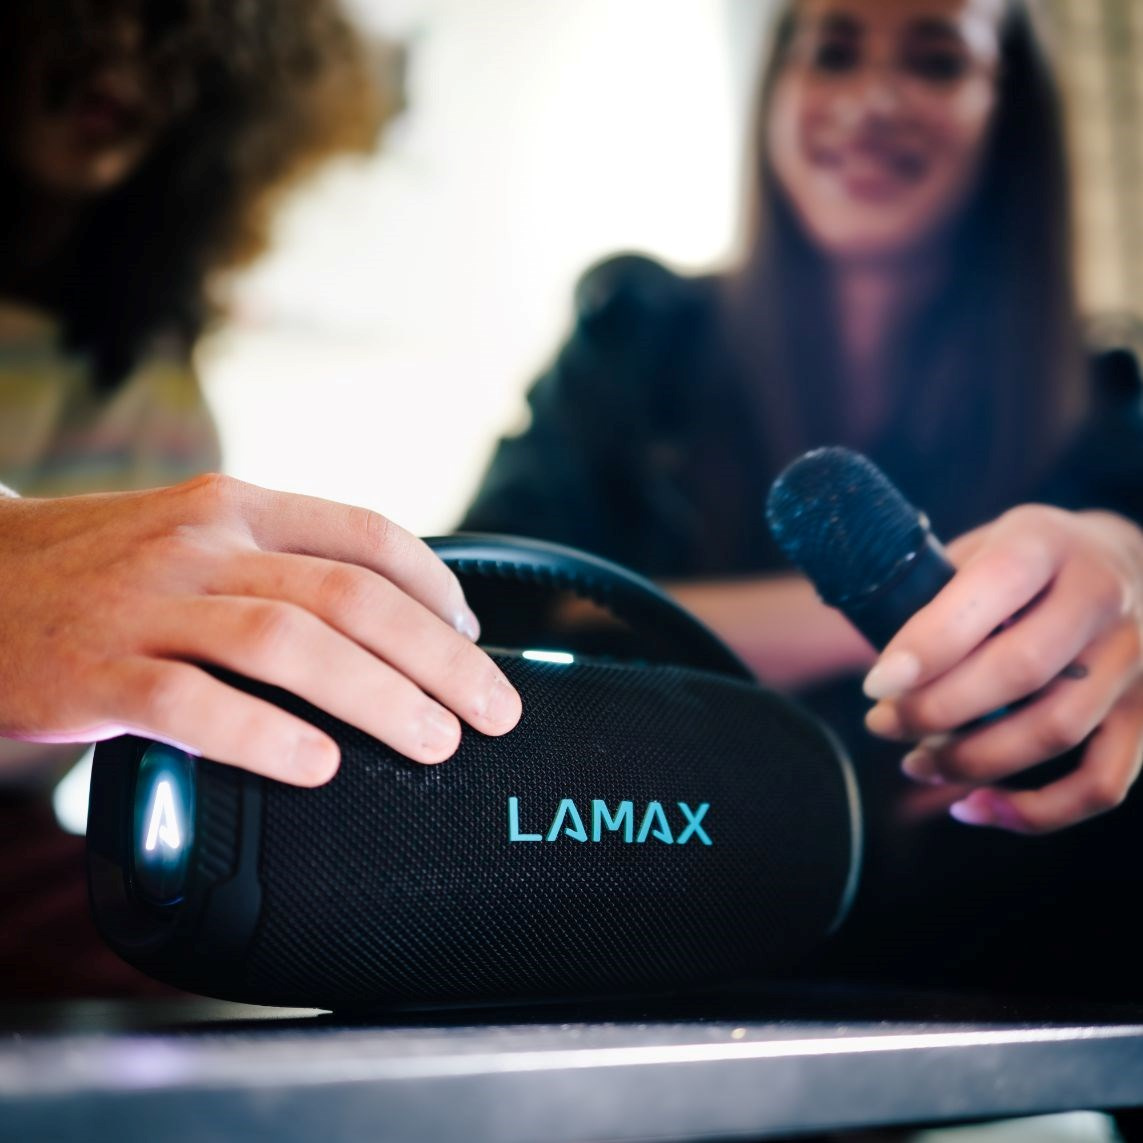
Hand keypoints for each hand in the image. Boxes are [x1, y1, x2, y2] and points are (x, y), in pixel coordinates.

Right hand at [0, 475, 521, 785]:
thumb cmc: (104, 570)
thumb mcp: (196, 536)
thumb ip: (280, 563)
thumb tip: (390, 620)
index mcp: (236, 506)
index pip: (365, 533)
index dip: (436, 587)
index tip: (474, 635)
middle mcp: (201, 544)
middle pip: (349, 596)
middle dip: (438, 658)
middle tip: (493, 710)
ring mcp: (147, 606)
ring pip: (287, 644)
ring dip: (377, 697)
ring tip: (434, 743)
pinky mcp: (96, 674)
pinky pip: (193, 706)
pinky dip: (264, 737)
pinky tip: (319, 768)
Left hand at [861, 505, 1142, 832]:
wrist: (1127, 562)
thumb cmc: (1028, 562)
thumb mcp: (982, 546)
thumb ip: (937, 595)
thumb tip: (882, 672)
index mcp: (1047, 544)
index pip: (992, 588)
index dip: (928, 643)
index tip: (876, 683)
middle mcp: (1103, 597)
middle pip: (1021, 670)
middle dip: (936, 709)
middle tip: (882, 723)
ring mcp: (1133, 659)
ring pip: (1055, 731)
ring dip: (971, 761)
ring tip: (915, 762)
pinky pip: (1101, 783)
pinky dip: (1035, 811)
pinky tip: (974, 806)